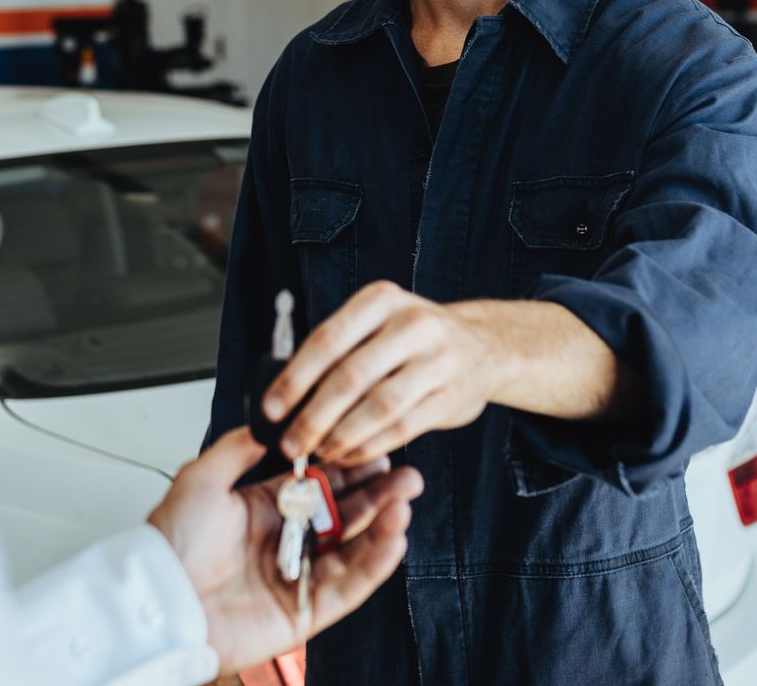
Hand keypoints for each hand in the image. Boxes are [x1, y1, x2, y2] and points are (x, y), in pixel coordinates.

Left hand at [148, 427, 422, 673]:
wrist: (160, 599)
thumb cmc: (171, 544)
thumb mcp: (202, 477)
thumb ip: (238, 447)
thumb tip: (267, 420)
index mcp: (262, 511)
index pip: (320, 487)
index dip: (351, 470)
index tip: (376, 451)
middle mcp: (284, 543)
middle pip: (344, 517)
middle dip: (378, 494)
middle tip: (406, 476)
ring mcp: (297, 578)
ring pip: (353, 550)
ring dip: (383, 525)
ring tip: (404, 501)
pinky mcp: (305, 613)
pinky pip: (349, 587)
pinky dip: (375, 564)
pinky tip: (393, 538)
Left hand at [262, 282, 503, 467]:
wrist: (485, 347)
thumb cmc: (413, 338)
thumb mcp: (379, 321)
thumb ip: (339, 348)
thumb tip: (285, 393)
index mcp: (381, 300)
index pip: (327, 340)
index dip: (295, 378)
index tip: (271, 409)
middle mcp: (412, 324)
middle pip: (350, 376)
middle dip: (313, 416)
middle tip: (290, 445)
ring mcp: (436, 360)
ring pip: (378, 407)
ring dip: (341, 436)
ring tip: (318, 454)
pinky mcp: (451, 396)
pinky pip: (402, 428)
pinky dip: (370, 446)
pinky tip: (349, 455)